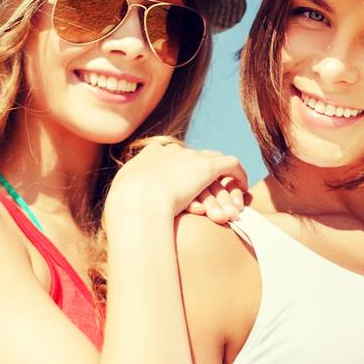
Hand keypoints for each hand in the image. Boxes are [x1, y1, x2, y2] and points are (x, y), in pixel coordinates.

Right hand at [106, 138, 247, 220]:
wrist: (138, 201)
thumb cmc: (124, 208)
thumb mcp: (121, 200)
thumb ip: (128, 198)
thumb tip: (124, 211)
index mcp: (149, 158)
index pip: (171, 159)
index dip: (180, 175)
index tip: (184, 192)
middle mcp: (171, 152)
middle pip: (194, 162)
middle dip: (204, 185)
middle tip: (211, 206)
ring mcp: (189, 157)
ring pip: (213, 167)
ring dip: (221, 189)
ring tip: (228, 207)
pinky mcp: (206, 166)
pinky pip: (230, 164)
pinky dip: (238, 174)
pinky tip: (242, 189)